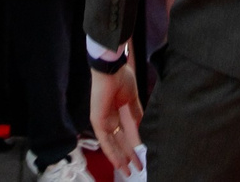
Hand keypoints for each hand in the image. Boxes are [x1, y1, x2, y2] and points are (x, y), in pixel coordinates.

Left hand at [91, 51, 143, 168]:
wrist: (111, 69)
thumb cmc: (122, 78)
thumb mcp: (132, 101)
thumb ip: (136, 117)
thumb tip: (142, 133)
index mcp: (118, 112)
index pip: (126, 134)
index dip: (134, 146)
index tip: (142, 156)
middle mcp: (110, 119)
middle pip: (120, 142)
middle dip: (129, 156)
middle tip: (138, 168)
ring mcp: (103, 121)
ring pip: (112, 145)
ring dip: (121, 158)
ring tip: (128, 171)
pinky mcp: (97, 121)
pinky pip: (105, 142)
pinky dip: (112, 153)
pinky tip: (119, 163)